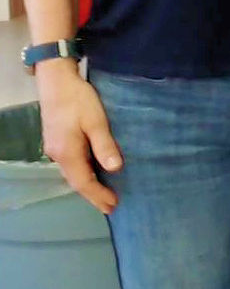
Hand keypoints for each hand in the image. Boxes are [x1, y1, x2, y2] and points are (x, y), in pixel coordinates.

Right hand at [35, 63, 121, 214]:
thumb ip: (105, 145)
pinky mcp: (57, 140)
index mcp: (67, 152)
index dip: (98, 195)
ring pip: (72, 173)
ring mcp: (54, 148)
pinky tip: (92, 173)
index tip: (113, 206)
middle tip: (110, 207)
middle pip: (75, 181)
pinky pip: (70, 164)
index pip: (83, 182)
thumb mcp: (96, 121)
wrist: (56, 81)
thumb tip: (115, 168)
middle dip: (93, 195)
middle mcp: (57, 154)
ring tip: (103, 195)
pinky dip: (83, 174)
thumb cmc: (78, 99)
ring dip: (87, 186)